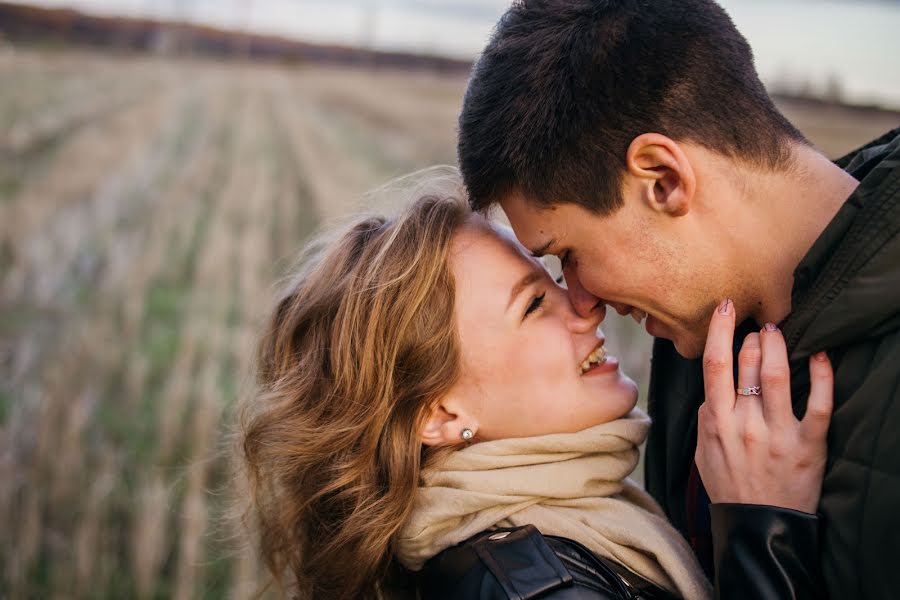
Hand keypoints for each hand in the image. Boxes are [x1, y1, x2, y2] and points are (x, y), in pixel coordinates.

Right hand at [695, 299, 832, 513]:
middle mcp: (745, 424)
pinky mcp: (808, 445)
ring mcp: (777, 434)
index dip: (718, 331)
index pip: (714, 366)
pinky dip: (821, 374)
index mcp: (716, 422)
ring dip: (778, 345)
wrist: (757, 526)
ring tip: (779, 332)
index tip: (724, 308)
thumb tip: (716, 386)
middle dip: (754, 338)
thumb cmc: (728, 485)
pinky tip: (821, 355)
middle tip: (760, 329)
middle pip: (747, 364)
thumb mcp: (703, 451)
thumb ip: (708, 416)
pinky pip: (818, 403)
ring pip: (778, 375)